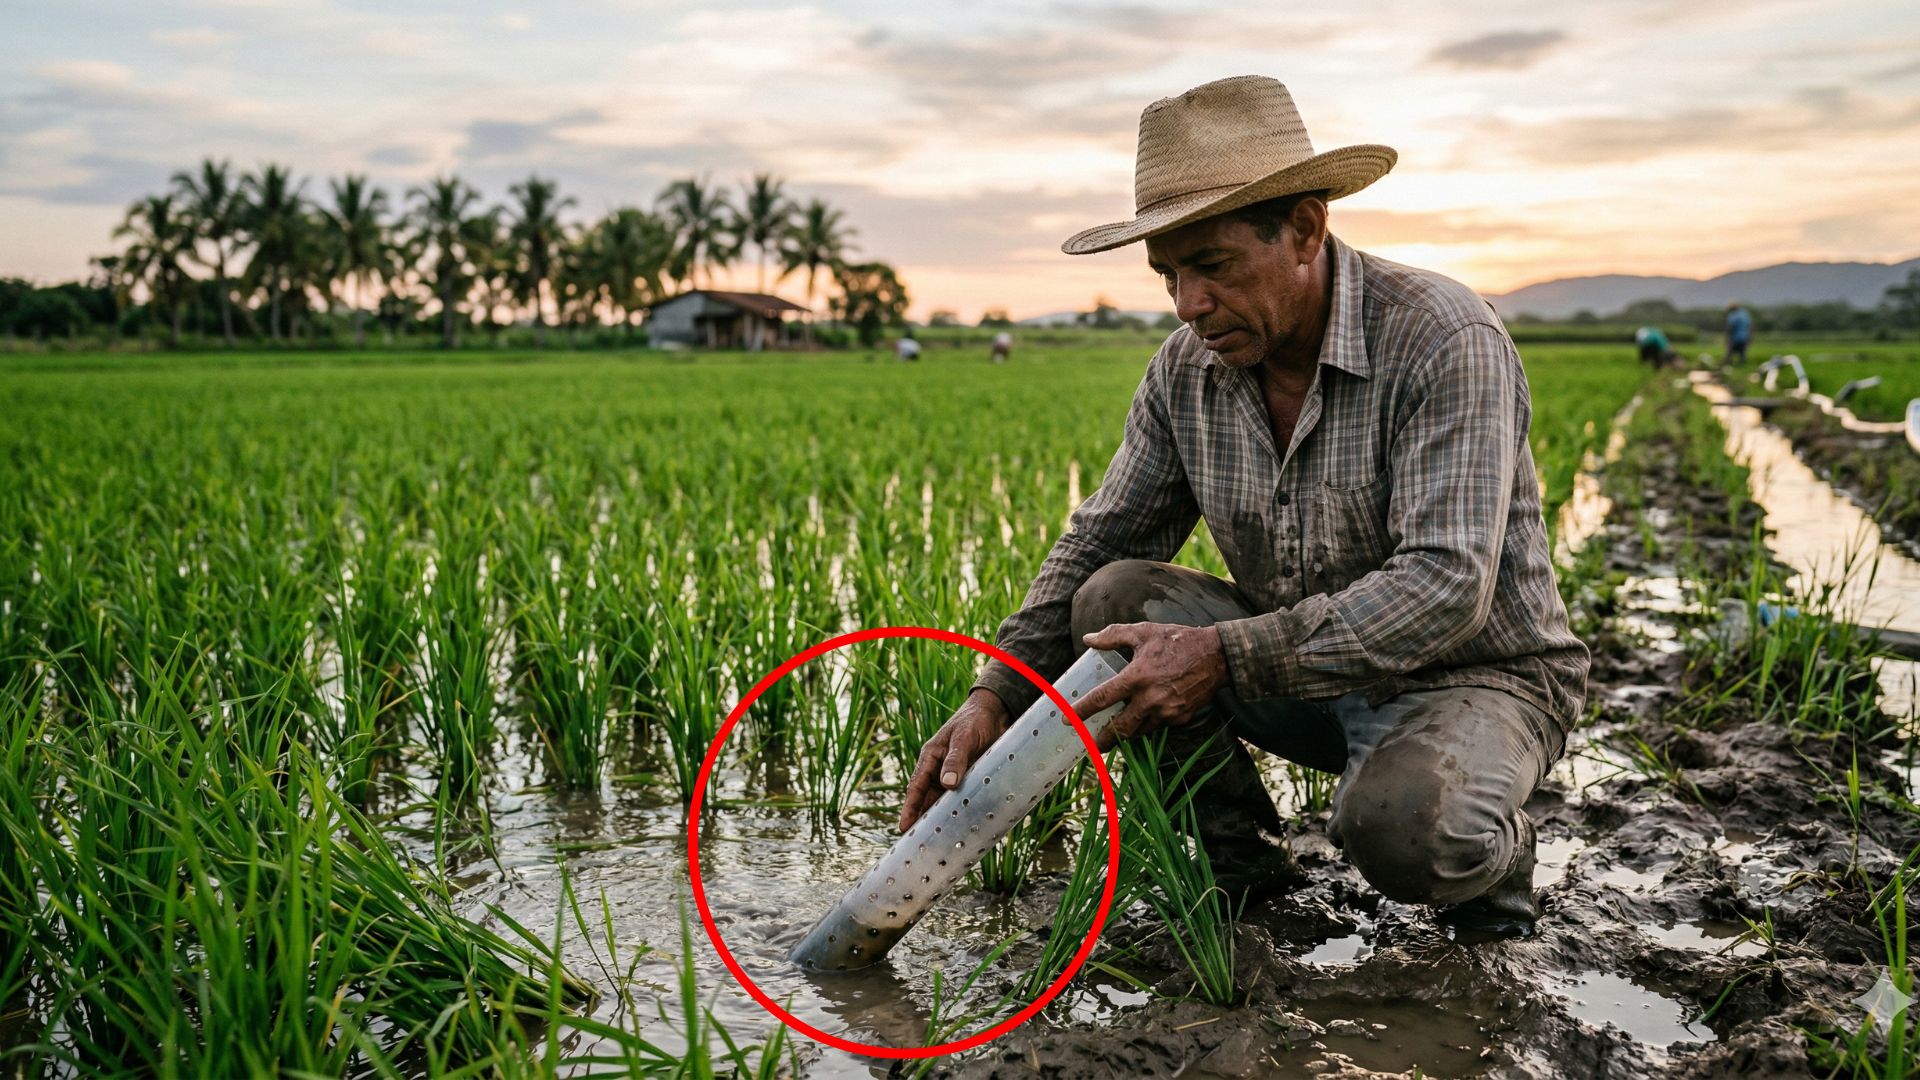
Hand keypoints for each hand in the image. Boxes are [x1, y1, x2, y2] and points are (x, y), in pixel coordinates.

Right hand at [898, 688, 1008, 832]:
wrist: (995, 713)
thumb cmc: (974, 721)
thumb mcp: (963, 739)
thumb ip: (956, 760)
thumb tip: (947, 784)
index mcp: (931, 758)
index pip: (916, 787)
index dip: (910, 808)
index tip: (904, 827)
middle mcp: (940, 769)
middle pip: (928, 799)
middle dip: (923, 819)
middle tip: (920, 842)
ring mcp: (956, 775)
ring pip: (945, 801)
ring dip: (943, 817)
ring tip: (942, 841)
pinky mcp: (972, 778)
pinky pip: (964, 798)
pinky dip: (963, 810)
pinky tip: (966, 825)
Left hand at [1073, 623, 1228, 747]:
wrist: (1218, 656)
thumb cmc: (1178, 640)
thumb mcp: (1143, 632)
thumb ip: (1113, 636)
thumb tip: (1088, 639)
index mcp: (1137, 677)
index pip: (1102, 699)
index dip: (1082, 712)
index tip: (1068, 720)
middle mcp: (1150, 699)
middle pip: (1119, 728)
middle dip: (1101, 740)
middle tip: (1089, 744)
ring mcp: (1166, 712)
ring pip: (1138, 731)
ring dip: (1123, 734)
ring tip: (1112, 734)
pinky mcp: (1180, 718)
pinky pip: (1156, 726)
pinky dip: (1145, 725)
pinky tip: (1139, 721)